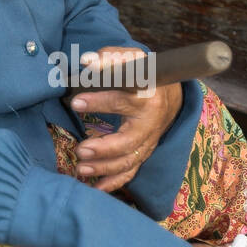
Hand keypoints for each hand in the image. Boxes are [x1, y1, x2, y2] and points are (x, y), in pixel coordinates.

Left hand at [70, 46, 182, 194]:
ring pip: (128, 160)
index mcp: (147, 96)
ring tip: (80, 168)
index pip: (124, 99)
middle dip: (104, 148)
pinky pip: (130, 173)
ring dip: (104, 167)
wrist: (170, 94)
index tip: (76, 102)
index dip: (101, 102)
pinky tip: (94, 188)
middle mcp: (149, 122)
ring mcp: (147, 142)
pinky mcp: (143, 154)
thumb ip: (108, 58)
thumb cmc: (143, 74)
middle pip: (128, 140)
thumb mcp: (130, 59)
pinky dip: (113, 183)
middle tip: (81, 150)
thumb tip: (86, 62)